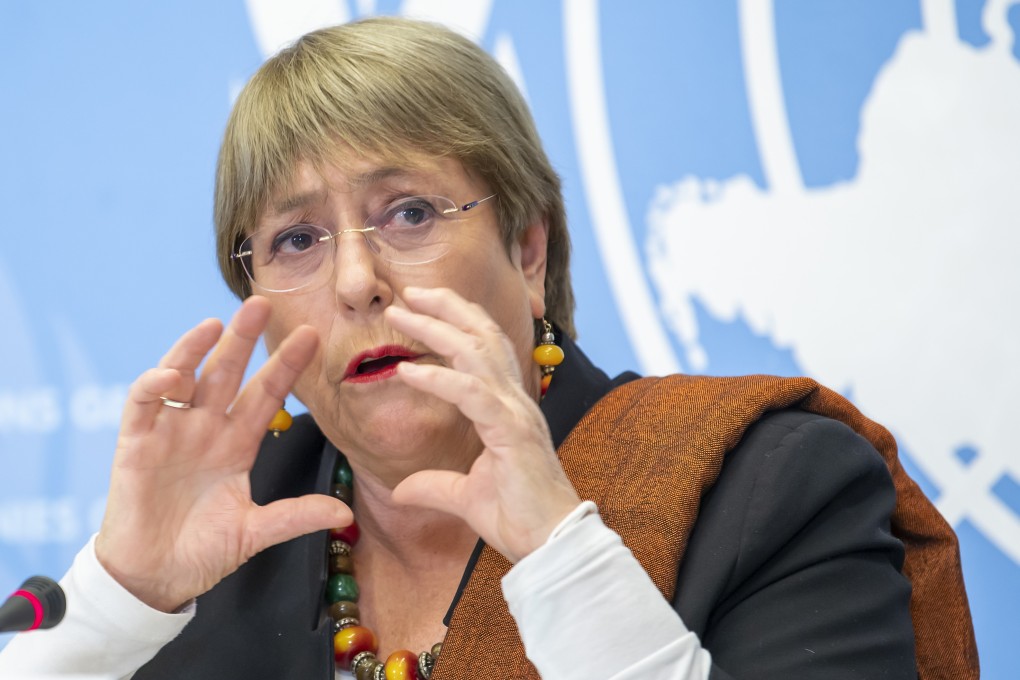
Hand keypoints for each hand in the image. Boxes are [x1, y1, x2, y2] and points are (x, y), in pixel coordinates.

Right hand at [95, 297, 351, 611]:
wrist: (154, 578)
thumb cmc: (203, 551)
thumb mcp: (255, 533)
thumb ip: (295, 516)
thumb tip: (346, 512)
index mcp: (237, 444)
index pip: (266, 394)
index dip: (286, 366)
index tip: (311, 336)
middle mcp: (206, 429)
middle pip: (227, 374)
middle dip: (244, 339)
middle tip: (263, 304)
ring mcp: (171, 432)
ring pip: (185, 377)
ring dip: (196, 349)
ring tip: (216, 324)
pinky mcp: (136, 443)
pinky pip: (143, 403)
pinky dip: (154, 384)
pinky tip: (172, 373)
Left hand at [384, 287, 580, 562]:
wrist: (549, 545)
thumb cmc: (518, 518)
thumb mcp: (464, 498)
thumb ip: (434, 486)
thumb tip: (401, 490)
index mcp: (508, 408)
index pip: (484, 348)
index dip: (455, 322)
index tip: (420, 307)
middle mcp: (515, 400)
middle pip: (482, 336)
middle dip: (446, 307)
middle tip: (409, 291)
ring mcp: (515, 412)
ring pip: (476, 352)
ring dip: (437, 327)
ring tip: (403, 311)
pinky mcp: (511, 431)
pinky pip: (471, 394)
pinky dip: (438, 378)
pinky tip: (407, 370)